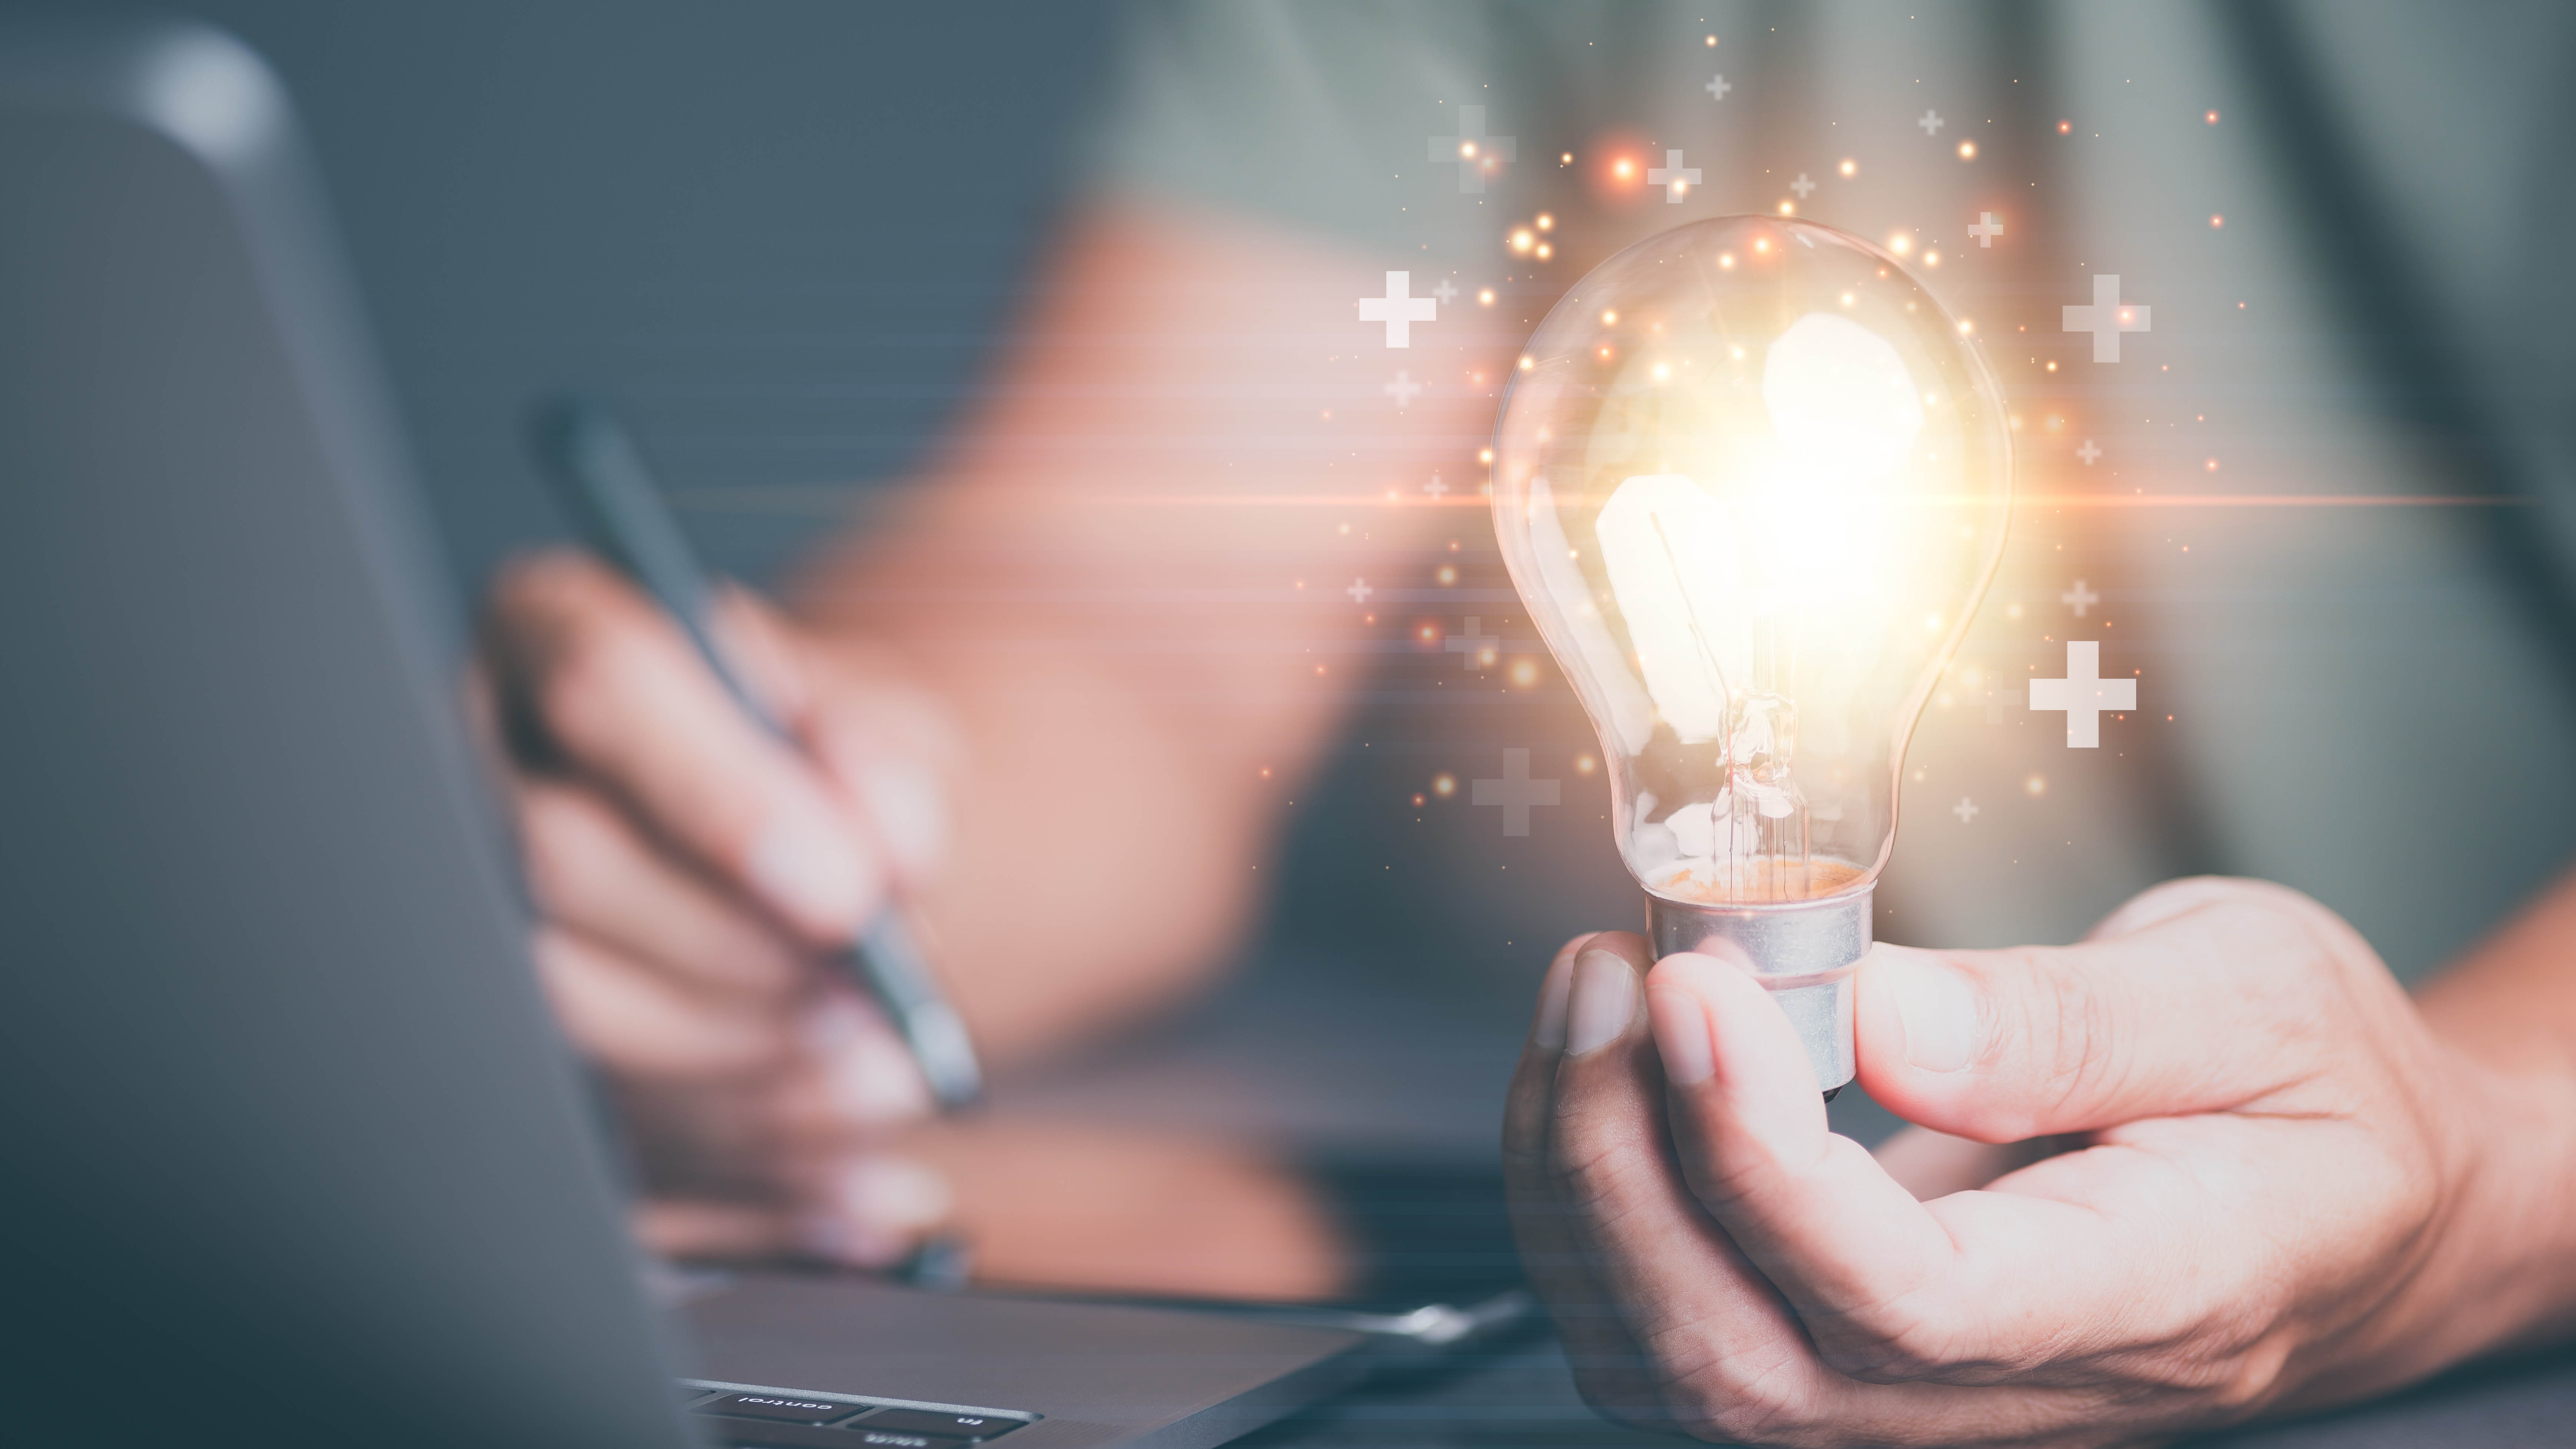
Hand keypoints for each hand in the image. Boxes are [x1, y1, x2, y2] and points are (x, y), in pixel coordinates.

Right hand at [473, 551, 959, 1267]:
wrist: (821, 868)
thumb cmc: (838, 775)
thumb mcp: (890, 734)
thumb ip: (892, 765)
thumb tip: (887, 849)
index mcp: (557, 631)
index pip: (601, 685)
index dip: (723, 797)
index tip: (846, 892)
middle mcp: (477, 758)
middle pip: (559, 860)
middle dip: (735, 950)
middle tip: (877, 1005)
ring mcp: (464, 909)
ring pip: (562, 1006)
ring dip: (741, 1066)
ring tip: (889, 1079)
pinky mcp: (499, 1044)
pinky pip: (593, 1131)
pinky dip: (739, 1173)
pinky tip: (855, 1179)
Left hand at [1504, 877, 2568, 1446]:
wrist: (2367, 1199)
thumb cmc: (2323, 1093)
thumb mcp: (2249, 997)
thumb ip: (2054, 1021)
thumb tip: (1863, 1009)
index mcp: (2147, 1299)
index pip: (1906, 1302)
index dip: (1761, 1155)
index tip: (1693, 986)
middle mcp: (2016, 1390)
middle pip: (1750, 1363)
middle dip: (1625, 1164)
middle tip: (1605, 968)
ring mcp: (1921, 1394)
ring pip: (1680, 1364)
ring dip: (1585, 1183)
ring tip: (1591, 995)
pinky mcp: (1856, 1354)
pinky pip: (1674, 1327)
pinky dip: (1598, 1205)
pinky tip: (1604, 1074)